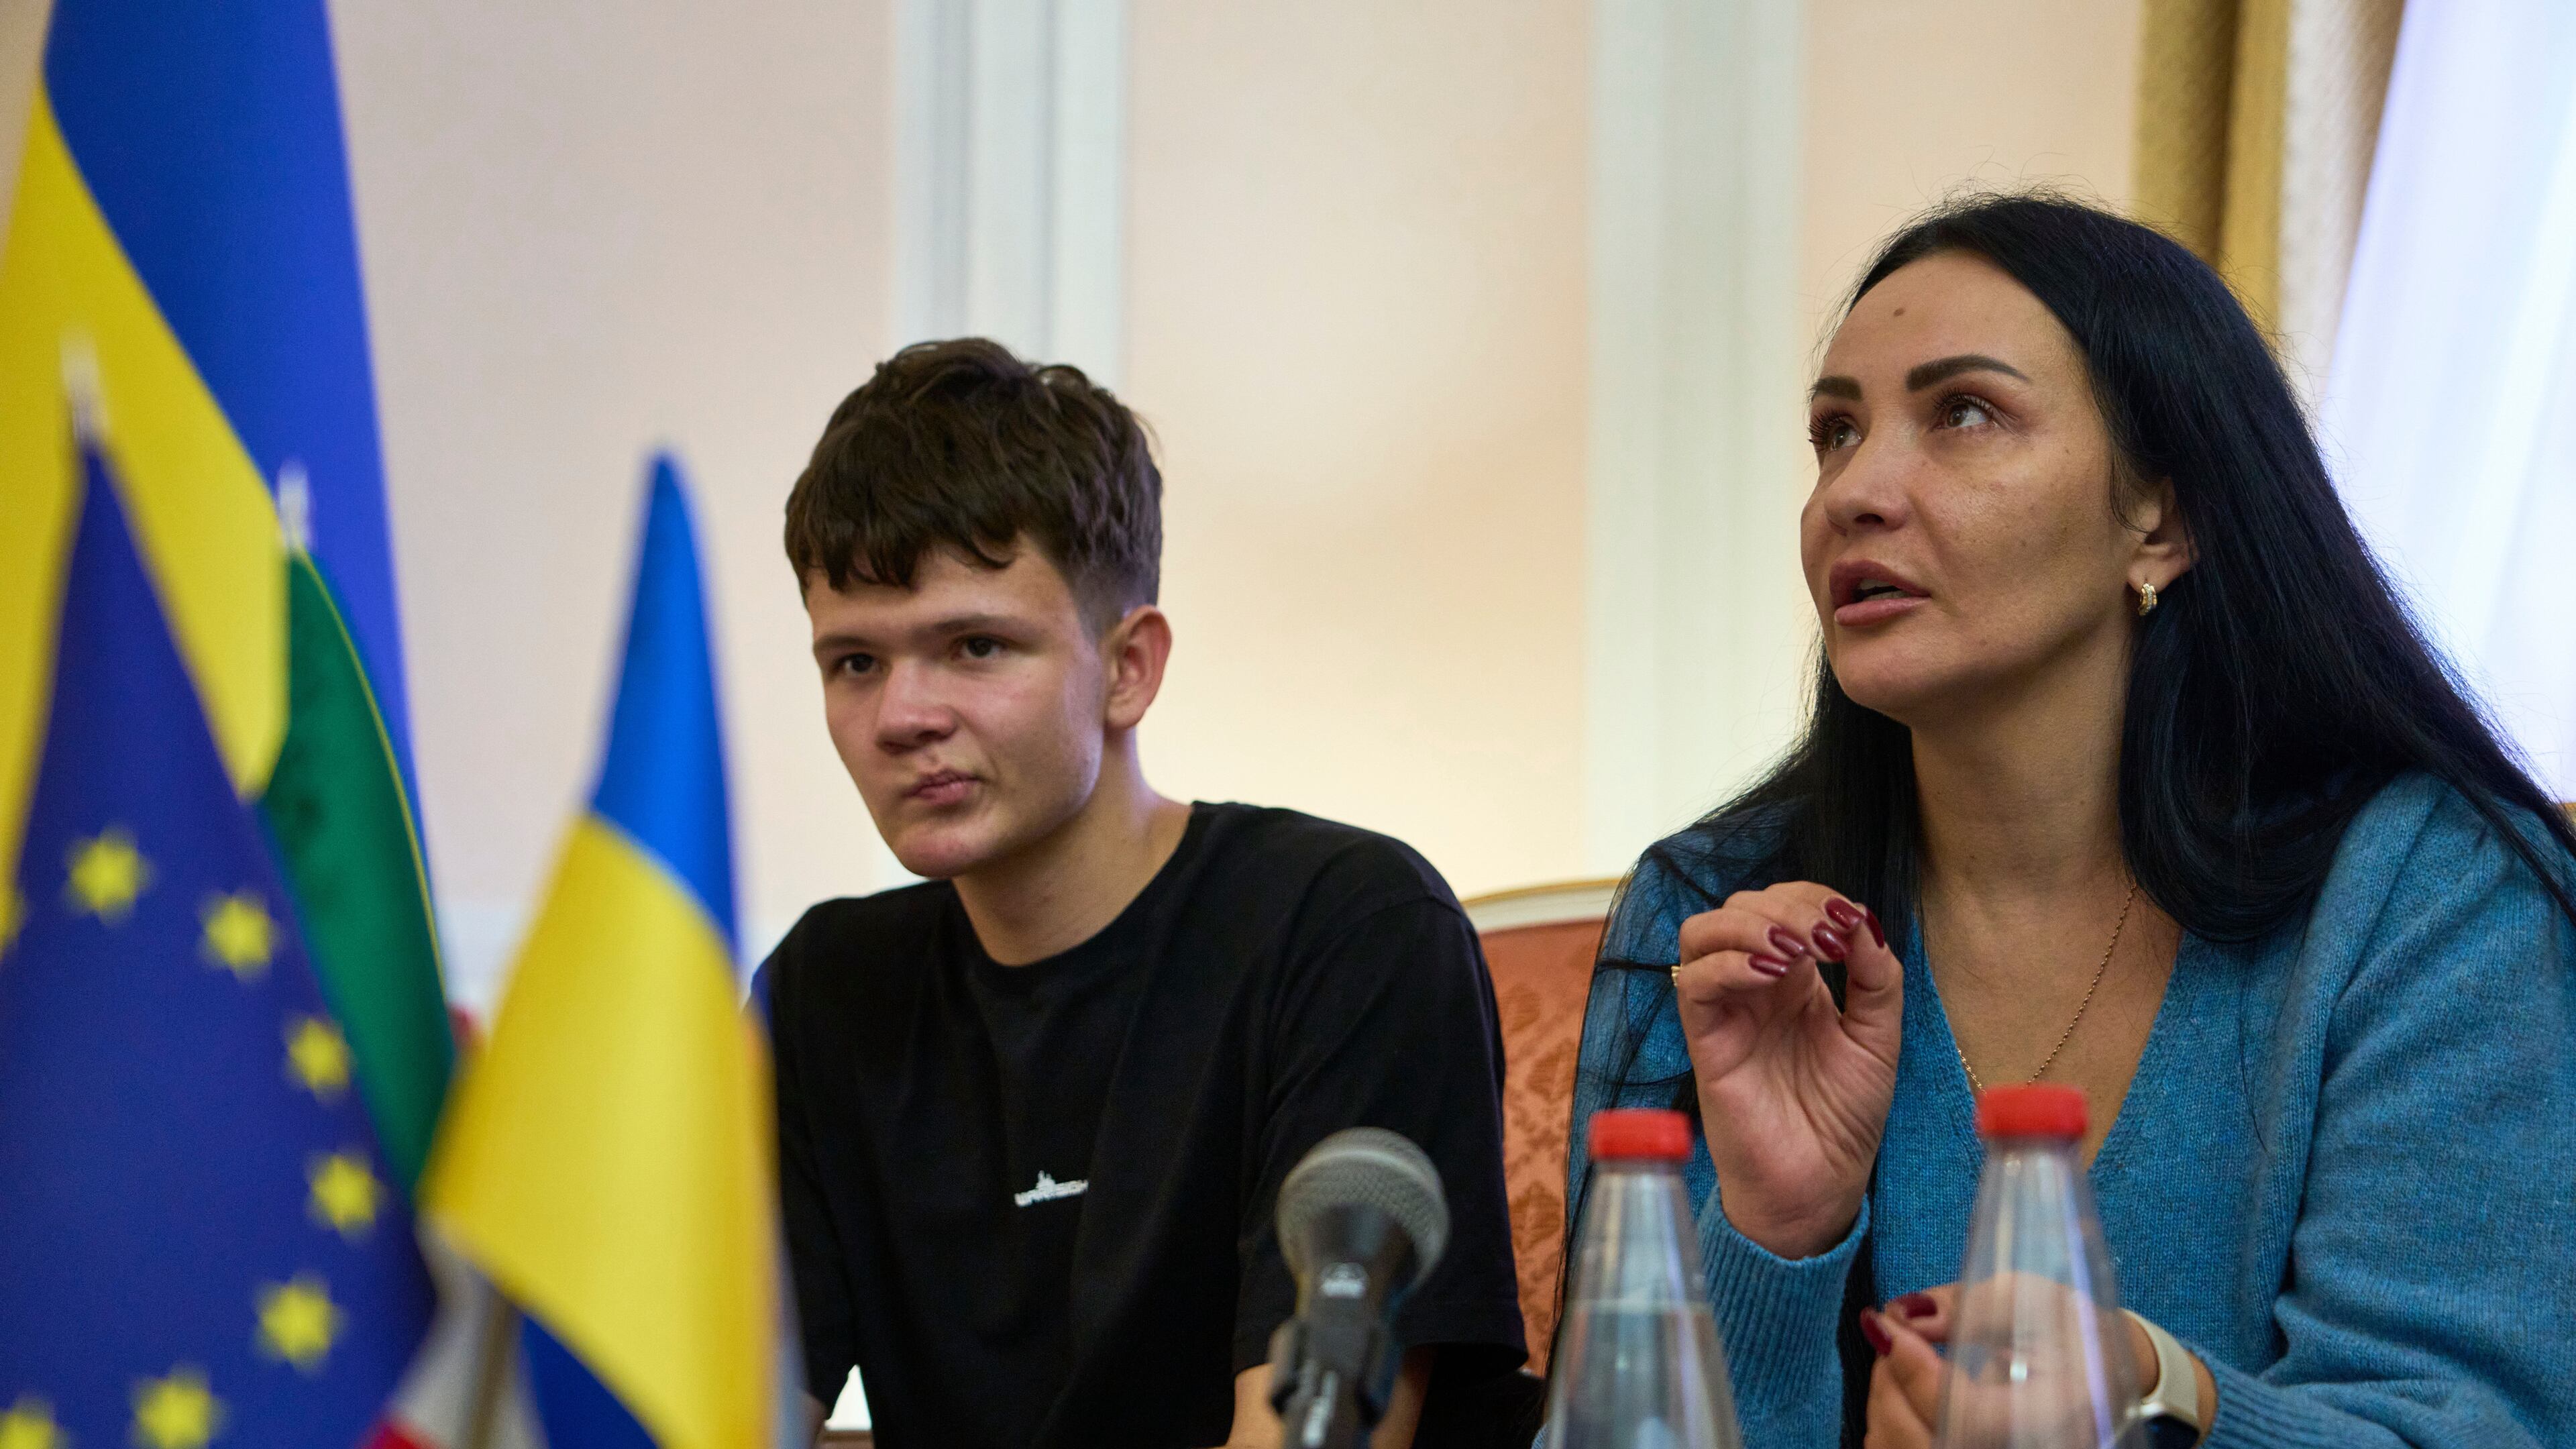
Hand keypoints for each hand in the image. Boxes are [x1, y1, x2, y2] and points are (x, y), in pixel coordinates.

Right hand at [1673, 884, 1901, 1257]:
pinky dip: (1729, 963)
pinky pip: (1694, 982)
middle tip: (1824, 936)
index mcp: (1796, 981)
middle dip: (1786, 905)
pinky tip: (1772, 975)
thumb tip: (1863, 919)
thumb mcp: (1879, 1038)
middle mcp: (1755, 986)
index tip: (1850, 922)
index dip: (1814, 897)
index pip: (1786, 905)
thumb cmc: (1844, 1118)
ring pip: (1703, 931)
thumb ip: (1876, 977)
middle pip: (1742, 906)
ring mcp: (1726, 1009)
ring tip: (1793, 948)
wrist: (1820, 1184)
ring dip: (1749, 923)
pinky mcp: (1705, 1039)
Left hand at [1863, 1284, 2176, 1448]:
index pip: (1971, 1415)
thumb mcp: (2032, 1297)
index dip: (1918, 1373)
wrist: (2109, 1372)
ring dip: (1887, 1400)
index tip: (1889, 1325)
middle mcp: (2035, 1447)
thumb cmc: (2073, 1330)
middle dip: (1893, 1381)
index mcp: (2062, 1411)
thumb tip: (1908, 1314)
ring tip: (1895, 1353)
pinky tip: (1899, 1385)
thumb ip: (1967, 1306)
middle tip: (1887, 1331)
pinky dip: (1891, 1421)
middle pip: (1929, 1440)